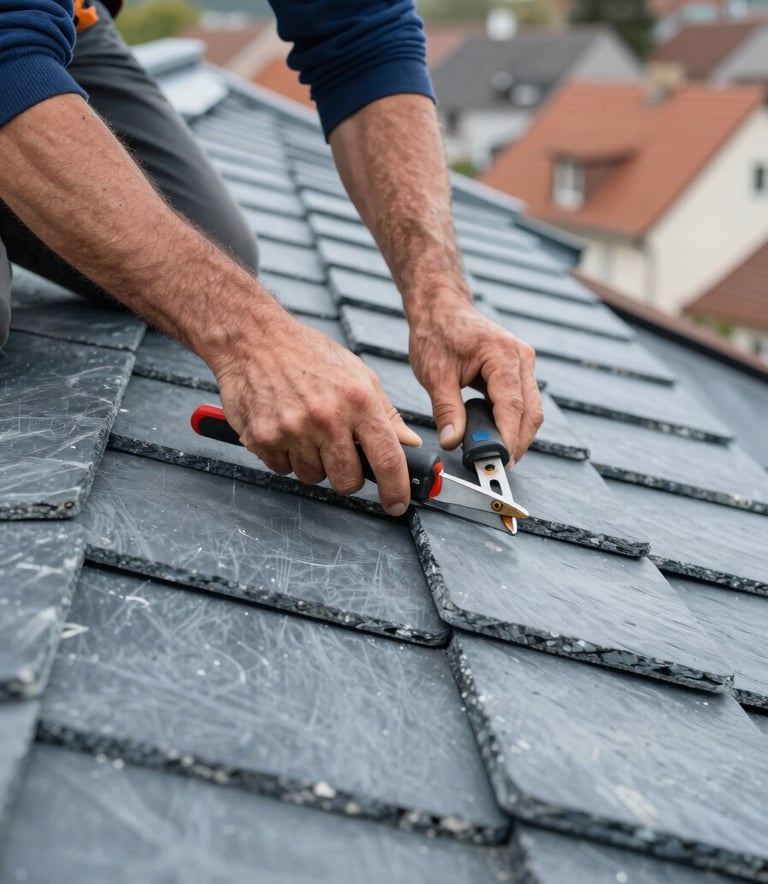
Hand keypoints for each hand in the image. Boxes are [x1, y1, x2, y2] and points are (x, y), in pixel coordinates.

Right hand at [212, 310, 421, 515]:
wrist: (254, 339)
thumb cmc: (308, 353)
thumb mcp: (358, 374)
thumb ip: (385, 414)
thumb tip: (409, 444)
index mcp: (358, 401)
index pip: (387, 458)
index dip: (396, 489)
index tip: (397, 504)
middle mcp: (326, 417)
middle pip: (348, 481)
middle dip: (348, 476)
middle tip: (338, 452)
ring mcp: (292, 430)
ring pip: (313, 477)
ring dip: (313, 463)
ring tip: (305, 429)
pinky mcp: (263, 438)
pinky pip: (283, 469)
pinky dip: (285, 456)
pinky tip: (284, 427)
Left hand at [407, 290, 542, 463]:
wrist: (441, 308)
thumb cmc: (437, 332)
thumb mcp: (435, 374)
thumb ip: (446, 410)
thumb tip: (452, 441)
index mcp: (503, 354)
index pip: (513, 406)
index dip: (508, 438)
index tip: (499, 461)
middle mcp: (521, 358)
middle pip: (531, 412)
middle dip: (517, 443)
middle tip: (496, 465)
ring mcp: (523, 363)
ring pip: (531, 410)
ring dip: (516, 435)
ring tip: (492, 453)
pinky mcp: (518, 370)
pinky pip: (522, 403)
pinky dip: (511, 422)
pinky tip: (493, 435)